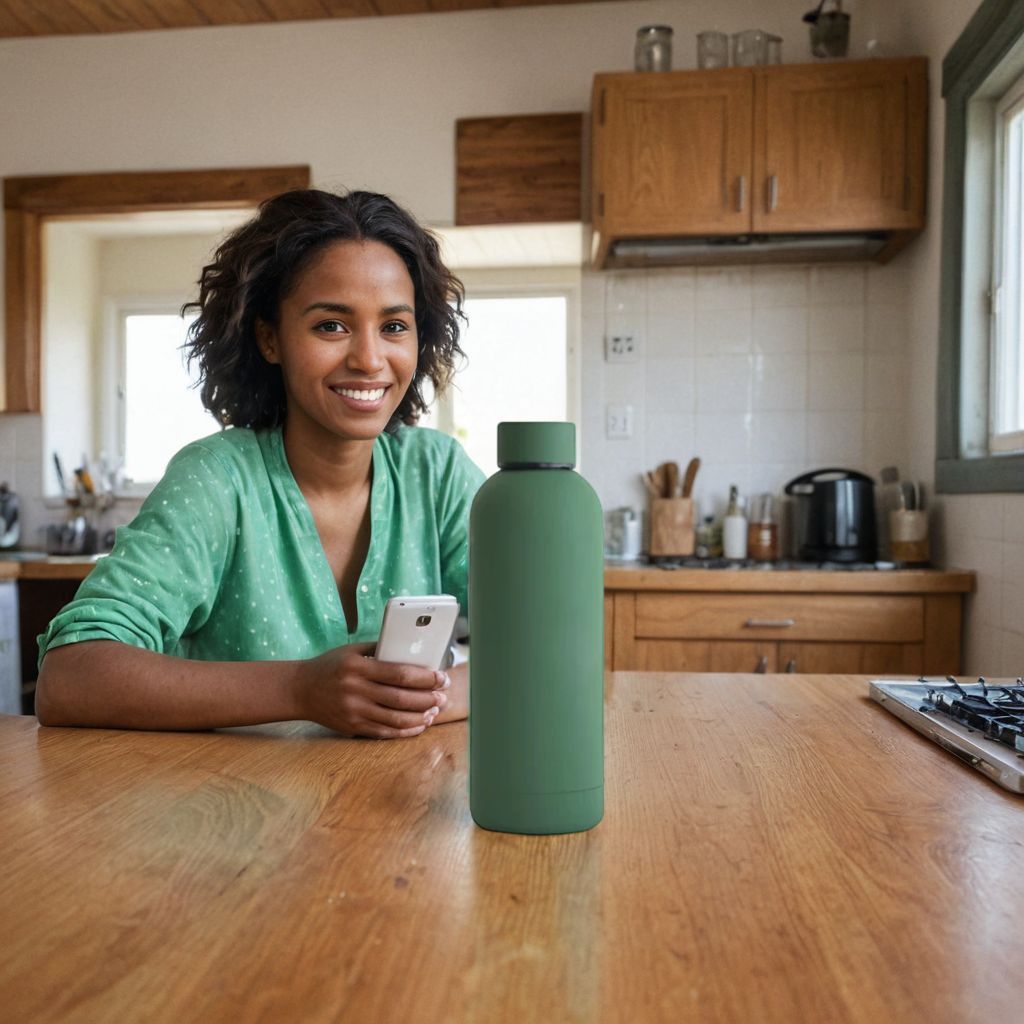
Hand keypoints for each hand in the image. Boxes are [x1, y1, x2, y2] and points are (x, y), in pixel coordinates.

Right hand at [295, 643, 450, 738]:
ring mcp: (354, 711)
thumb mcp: (352, 650)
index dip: (425, 678)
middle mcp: (355, 690)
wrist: (299, 690)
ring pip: (395, 719)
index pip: (399, 674)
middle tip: (443, 697)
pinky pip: (384, 733)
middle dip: (428, 699)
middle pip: (401, 698)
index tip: (441, 677)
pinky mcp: (352, 727)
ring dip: (420, 717)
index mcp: (358, 667)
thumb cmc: (330, 666)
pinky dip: (405, 731)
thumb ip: (380, 650)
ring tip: (434, 712)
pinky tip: (419, 725)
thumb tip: (413, 652)